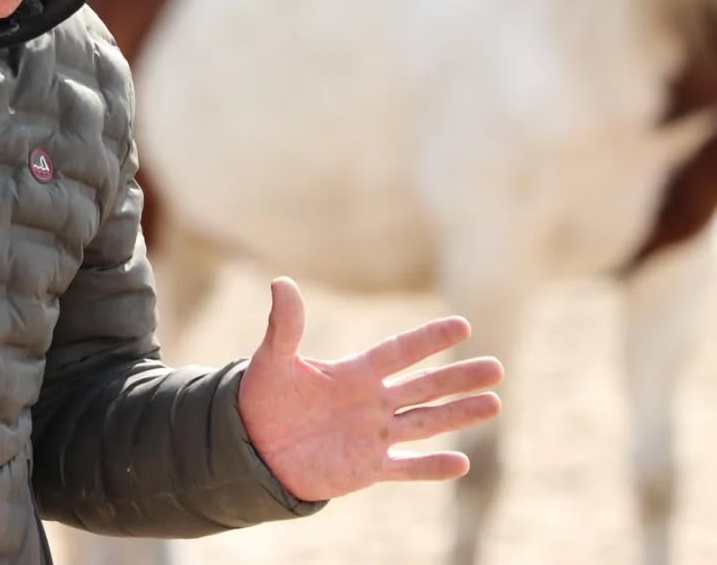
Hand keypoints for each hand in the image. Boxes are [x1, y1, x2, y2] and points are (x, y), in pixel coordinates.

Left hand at [237, 277, 502, 501]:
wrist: (254, 446)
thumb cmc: (263, 398)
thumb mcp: (273, 360)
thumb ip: (284, 326)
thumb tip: (281, 282)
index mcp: (353, 373)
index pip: (398, 352)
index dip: (428, 339)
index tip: (463, 324)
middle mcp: (371, 402)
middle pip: (424, 386)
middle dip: (459, 378)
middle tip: (497, 368)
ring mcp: (373, 435)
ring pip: (425, 422)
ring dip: (458, 414)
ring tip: (494, 403)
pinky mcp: (367, 468)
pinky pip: (405, 467)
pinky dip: (430, 467)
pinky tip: (461, 463)